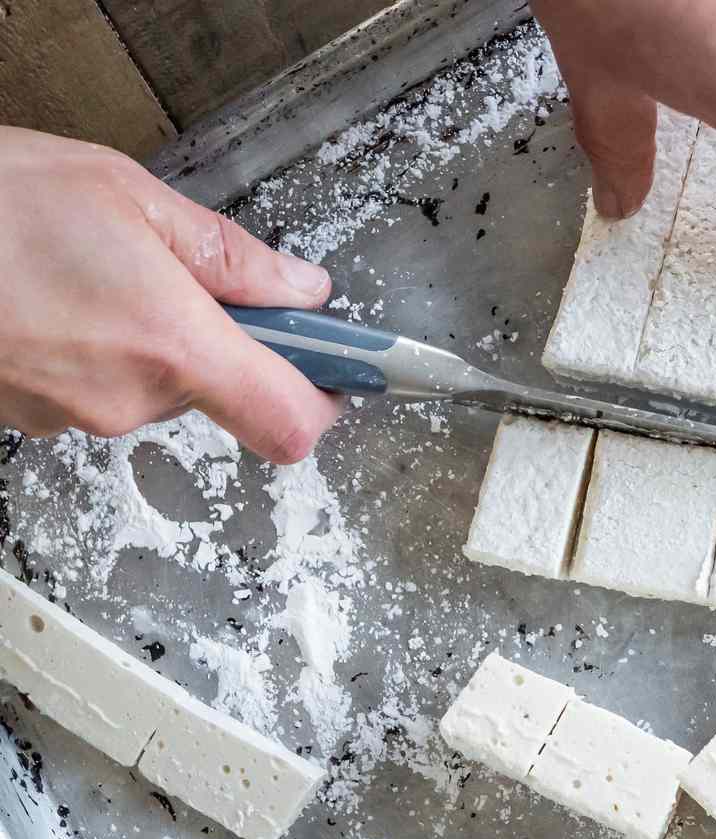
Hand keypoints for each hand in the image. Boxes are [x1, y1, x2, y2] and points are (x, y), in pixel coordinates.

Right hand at [0, 127, 342, 462]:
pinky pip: (92, 386)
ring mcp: (73, 415)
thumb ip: (229, 255)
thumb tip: (302, 287)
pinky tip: (53, 295)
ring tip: (91, 272)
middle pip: (219, 392)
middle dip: (215, 338)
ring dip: (145, 338)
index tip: (341, 369)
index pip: (290, 423)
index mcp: (171, 346)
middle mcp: (127, 399)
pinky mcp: (28, 417)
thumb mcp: (126, 196)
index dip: (326, 399)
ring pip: (150, 387)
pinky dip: (92, 347)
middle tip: (178, 273)